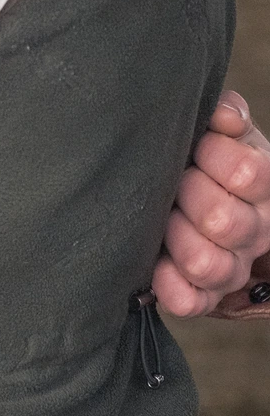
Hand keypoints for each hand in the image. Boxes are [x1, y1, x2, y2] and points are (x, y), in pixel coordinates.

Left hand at [151, 90, 269, 315]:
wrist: (202, 199)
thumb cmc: (209, 160)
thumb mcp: (223, 133)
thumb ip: (225, 117)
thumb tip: (223, 115)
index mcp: (263, 186)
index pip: (248, 173)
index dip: (213, 154)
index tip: (196, 146)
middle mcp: (254, 230)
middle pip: (224, 220)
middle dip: (187, 194)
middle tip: (174, 182)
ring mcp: (231, 266)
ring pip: (206, 264)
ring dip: (175, 237)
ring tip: (163, 219)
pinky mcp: (204, 295)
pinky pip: (189, 301)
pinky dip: (169, 285)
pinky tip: (156, 264)